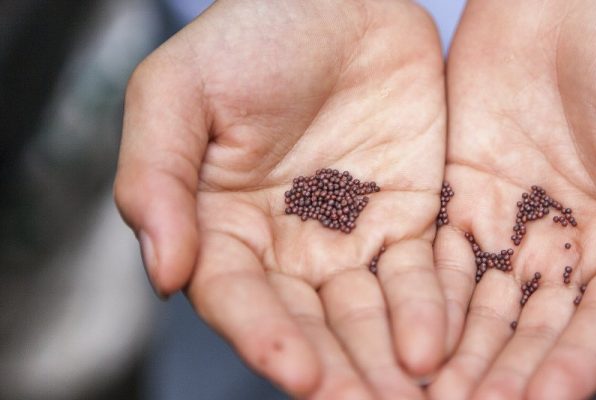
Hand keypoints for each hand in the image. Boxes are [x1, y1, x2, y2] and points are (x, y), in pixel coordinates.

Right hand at [114, 1, 446, 397]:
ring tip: (415, 396)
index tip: (300, 373)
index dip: (265, 339)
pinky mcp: (409, 220)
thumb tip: (162, 274)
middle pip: (310, 326)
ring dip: (387, 361)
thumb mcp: (176, 92)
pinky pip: (424, 276)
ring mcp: (351, 238)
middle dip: (339, 371)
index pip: (240, 300)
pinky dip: (432, 312)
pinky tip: (440, 345)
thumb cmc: (249, 33)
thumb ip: (155, 179)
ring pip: (369, 317)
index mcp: (222, 229)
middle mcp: (287, 248)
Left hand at [430, 0, 595, 398]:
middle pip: (531, 333)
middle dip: (502, 377)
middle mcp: (563, 252)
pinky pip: (432, 261)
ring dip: (454, 356)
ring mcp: (506, 230)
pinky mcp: (454, 201)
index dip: (575, 366)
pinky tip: (398, 336)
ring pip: (476, 311)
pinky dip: (417, 301)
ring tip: (424, 395)